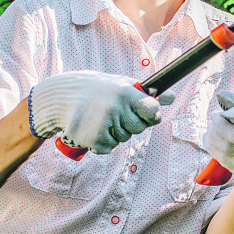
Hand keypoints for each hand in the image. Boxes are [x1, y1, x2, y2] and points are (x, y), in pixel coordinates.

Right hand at [29, 71, 174, 153]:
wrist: (60, 97)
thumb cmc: (96, 89)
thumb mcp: (121, 85)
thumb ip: (145, 94)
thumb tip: (172, 97)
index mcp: (125, 92)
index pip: (153, 110)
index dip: (153, 115)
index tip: (148, 114)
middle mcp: (116, 108)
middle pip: (139, 128)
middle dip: (130, 124)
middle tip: (115, 113)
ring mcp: (104, 125)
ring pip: (123, 139)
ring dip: (115, 133)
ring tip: (99, 117)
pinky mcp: (94, 140)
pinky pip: (109, 148)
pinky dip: (102, 143)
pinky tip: (91, 128)